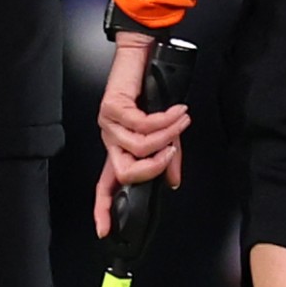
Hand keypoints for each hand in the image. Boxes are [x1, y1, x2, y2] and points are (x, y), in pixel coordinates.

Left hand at [91, 30, 190, 235]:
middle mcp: (109, 140)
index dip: (104, 209)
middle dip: (153, 167)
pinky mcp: (111, 107)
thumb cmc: (150, 92)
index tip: (105, 230)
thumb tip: (172, 180)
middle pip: (124, 172)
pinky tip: (177, 112)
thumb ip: (167, 157)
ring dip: (167, 136)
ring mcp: (107, 124)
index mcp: (118, 150)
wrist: (142, 56)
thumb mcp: (163, 131)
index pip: (105, 186)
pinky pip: (143, 125)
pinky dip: (166, 120)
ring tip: (181, 120)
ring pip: (139, 147)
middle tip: (173, 151)